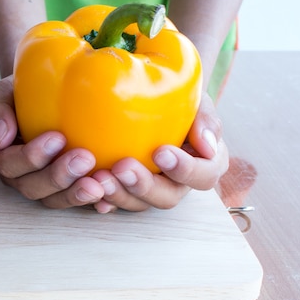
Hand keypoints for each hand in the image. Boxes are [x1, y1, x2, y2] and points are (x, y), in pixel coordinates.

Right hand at [0, 75, 106, 208]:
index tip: (57, 138)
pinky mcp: (63, 191)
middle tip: (84, 158)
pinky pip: (75, 203)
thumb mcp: (5, 92)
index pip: (5, 163)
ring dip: (74, 193)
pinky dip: (91, 204)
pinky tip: (107, 200)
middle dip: (57, 176)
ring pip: (52, 200)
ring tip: (98, 183)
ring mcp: (39, 186)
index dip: (29, 157)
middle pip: (29, 186)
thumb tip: (1, 137)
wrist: (49, 94)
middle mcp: (14, 174)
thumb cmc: (24, 92)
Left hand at [91, 93, 228, 212]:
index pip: (204, 175)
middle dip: (144, 185)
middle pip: (168, 196)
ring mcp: (151, 189)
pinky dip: (103, 200)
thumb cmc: (177, 98)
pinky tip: (91, 191)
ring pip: (139, 203)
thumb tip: (207, 145)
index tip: (161, 152)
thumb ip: (205, 118)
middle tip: (121, 167)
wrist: (147, 96)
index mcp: (204, 164)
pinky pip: (115, 202)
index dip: (185, 170)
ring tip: (99, 177)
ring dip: (119, 194)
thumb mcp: (195, 100)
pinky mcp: (126, 190)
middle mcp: (178, 183)